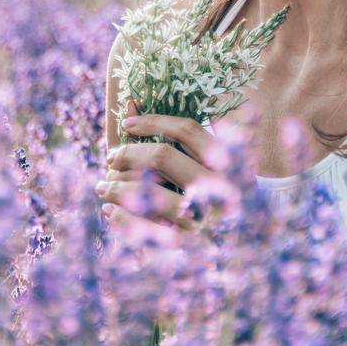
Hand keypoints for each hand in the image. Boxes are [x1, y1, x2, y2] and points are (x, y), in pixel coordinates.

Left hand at [97, 100, 214, 233]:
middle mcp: (220, 186)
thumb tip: (129, 103)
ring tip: (103, 186)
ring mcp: (205, 216)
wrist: (244, 233)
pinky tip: (110, 211)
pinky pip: (148, 229)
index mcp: (227, 159)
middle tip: (110, 158)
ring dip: (119, 187)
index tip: (126, 124)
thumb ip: (173, 133)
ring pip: (151, 192)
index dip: (154, 122)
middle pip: (163, 157)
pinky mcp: (190, 241)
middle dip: (128, 154)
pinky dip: (125, 219)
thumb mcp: (205, 157)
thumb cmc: (215, 185)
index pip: (187, 130)